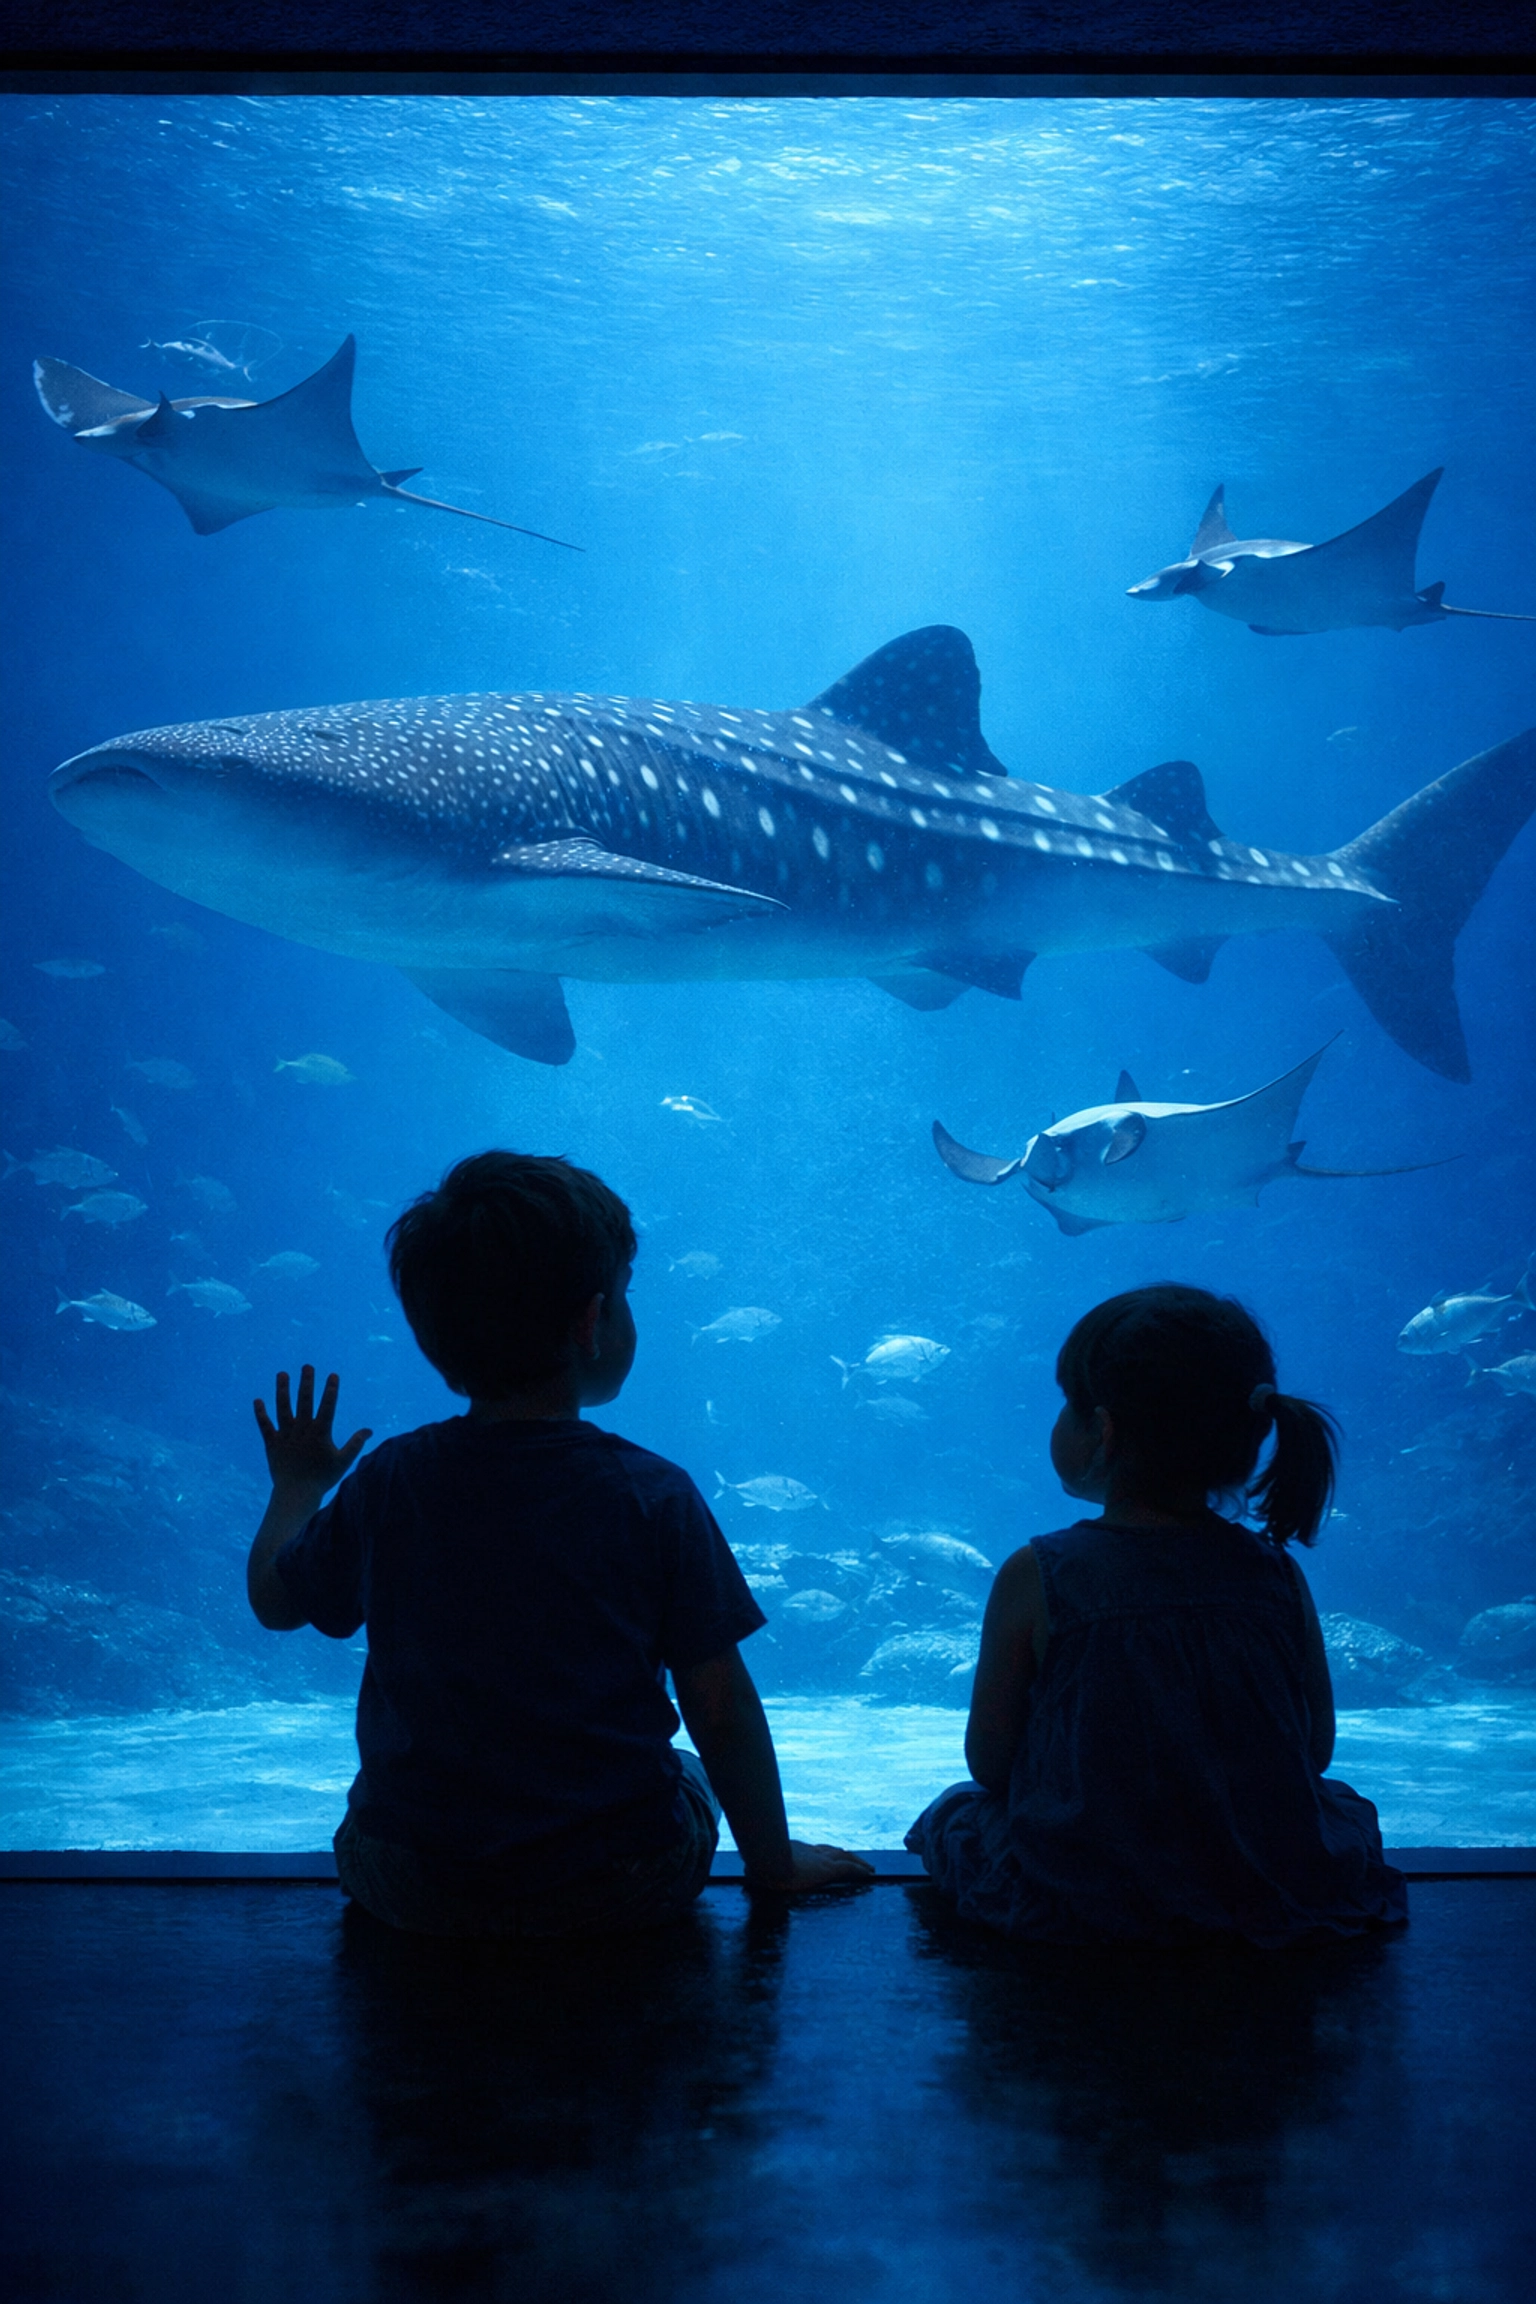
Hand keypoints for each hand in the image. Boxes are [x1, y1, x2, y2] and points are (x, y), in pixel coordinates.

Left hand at [253, 1365, 370, 1497]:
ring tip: (282, 1374)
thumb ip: (355, 1444)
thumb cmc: (322, 1479)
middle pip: (304, 1402)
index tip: (333, 1375)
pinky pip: (265, 1426)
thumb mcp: (343, 1461)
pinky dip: (260, 1414)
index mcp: (320, 1433)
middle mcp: (302, 1430)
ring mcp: (285, 1436)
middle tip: (307, 1366)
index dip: (331, 1390)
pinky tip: (257, 1400)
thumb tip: (369, 1430)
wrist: (296, 1494)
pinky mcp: (272, 1444)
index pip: (327, 1406)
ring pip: (283, 1408)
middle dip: (306, 1383)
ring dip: (282, 1390)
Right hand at [747, 1841, 875, 1893]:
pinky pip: (848, 1868)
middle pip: (832, 1850)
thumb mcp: (757, 1866)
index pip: (813, 1850)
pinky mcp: (827, 1869)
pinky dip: (860, 1869)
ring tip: (868, 1867)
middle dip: (844, 1854)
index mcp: (794, 1850)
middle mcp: (809, 1851)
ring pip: (844, 1856)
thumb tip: (747, 1872)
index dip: (824, 1852)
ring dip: (857, 1861)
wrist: (767, 1861)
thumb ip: (755, 1868)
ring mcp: (819, 1859)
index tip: (830, 1855)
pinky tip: (870, 1874)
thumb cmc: (758, 1864)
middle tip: (855, 1859)